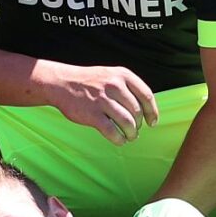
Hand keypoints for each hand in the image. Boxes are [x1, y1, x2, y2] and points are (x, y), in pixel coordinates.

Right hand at [35, 61, 159, 141]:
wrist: (62, 83)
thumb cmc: (90, 82)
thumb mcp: (112, 75)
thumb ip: (128, 88)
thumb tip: (147, 111)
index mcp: (123, 75)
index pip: (147, 96)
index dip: (152, 112)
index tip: (153, 122)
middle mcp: (114, 86)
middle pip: (137, 111)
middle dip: (138, 125)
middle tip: (135, 131)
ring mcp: (103, 100)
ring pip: (127, 123)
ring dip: (131, 134)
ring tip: (129, 137)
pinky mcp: (92, 114)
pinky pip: (112, 132)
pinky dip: (119, 139)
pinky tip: (119, 141)